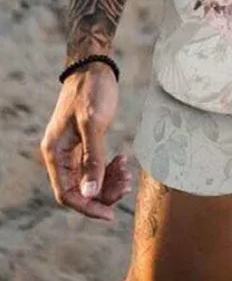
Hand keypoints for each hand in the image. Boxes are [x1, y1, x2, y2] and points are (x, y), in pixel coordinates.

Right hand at [40, 62, 131, 220]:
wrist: (94, 66)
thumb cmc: (91, 90)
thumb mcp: (93, 123)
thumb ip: (91, 160)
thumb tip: (89, 194)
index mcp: (55, 153)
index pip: (66, 194)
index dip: (87, 207)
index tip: (111, 214)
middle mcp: (60, 155)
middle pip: (79, 190)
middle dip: (103, 192)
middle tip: (127, 184)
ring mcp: (72, 150)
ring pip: (89, 180)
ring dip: (109, 181)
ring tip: (128, 171)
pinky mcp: (85, 144)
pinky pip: (95, 167)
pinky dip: (110, 168)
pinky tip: (123, 161)